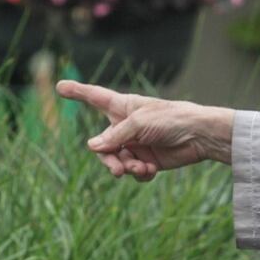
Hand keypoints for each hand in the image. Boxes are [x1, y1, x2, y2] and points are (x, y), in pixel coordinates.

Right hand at [56, 80, 234, 181]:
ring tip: (140, 168)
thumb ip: (115, 136)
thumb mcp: (139, 124)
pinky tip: (150, 170)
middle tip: (118, 170)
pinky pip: (134, 171)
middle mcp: (126, 126)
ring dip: (126, 168)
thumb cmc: (171, 119)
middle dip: (108, 159)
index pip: (95, 97)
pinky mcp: (149, 160)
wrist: (200, 136)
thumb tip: (92, 147)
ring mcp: (137, 144)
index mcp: (123, 107)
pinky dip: (140, 173)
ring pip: (117, 161)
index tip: (60, 87)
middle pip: (102, 145)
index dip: (78, 92)